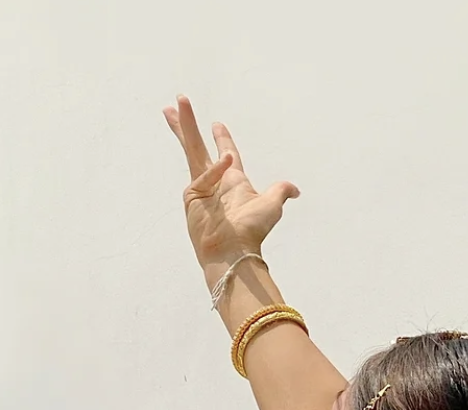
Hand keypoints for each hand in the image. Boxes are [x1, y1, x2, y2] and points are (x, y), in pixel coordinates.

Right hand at [163, 97, 298, 275]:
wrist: (234, 249)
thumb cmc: (251, 231)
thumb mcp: (272, 204)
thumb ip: (281, 190)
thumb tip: (295, 190)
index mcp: (232, 180)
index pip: (226, 152)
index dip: (222, 138)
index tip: (217, 124)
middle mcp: (214, 181)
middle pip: (198, 146)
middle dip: (187, 125)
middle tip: (177, 103)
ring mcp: (200, 187)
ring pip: (190, 149)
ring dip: (183, 126)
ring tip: (173, 106)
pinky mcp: (191, 195)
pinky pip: (204, 173)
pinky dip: (216, 169)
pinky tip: (226, 164)